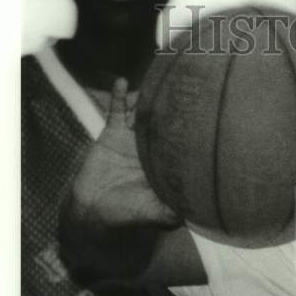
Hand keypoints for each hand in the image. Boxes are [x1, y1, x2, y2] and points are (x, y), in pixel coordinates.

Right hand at [69, 78, 178, 227]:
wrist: (92, 212)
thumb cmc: (127, 215)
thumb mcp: (153, 214)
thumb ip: (170, 211)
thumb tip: (192, 214)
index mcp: (167, 163)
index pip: (183, 141)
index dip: (191, 128)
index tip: (203, 112)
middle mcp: (154, 147)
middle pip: (167, 120)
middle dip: (175, 106)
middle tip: (185, 84)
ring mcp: (134, 138)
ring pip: (144, 112)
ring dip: (149, 97)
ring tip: (157, 80)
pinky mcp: (113, 133)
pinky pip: (116, 111)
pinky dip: (118, 96)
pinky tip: (121, 82)